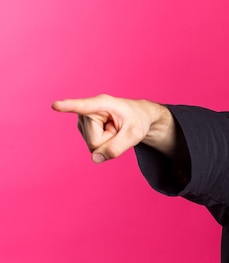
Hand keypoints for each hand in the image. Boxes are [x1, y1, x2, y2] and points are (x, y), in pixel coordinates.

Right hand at [52, 94, 174, 162]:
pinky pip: (93, 146)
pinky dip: (104, 144)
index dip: (68, 106)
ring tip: (115, 129)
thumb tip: (95, 159)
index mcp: (103, 103)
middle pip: (94, 141)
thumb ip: (116, 148)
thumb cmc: (137, 121)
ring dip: (107, 142)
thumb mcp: (134, 135)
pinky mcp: (83, 129)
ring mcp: (83, 120)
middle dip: (109, 141)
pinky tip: (108, 132)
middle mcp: (88, 110)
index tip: (55, 105)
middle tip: (118, 130)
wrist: (138, 116)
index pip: (83, 106)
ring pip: (93, 145)